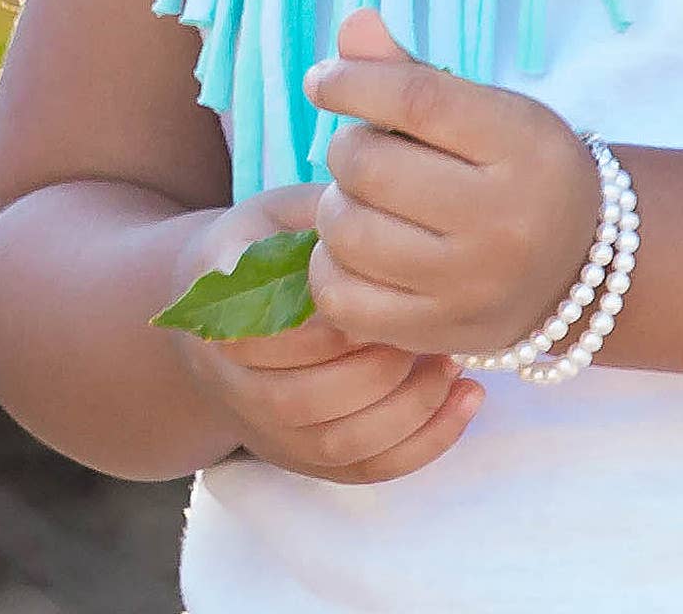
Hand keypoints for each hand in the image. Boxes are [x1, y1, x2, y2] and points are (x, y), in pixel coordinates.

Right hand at [172, 183, 485, 483]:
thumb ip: (323, 217)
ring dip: (407, 410)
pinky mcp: (300, 455)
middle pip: (303, 400)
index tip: (388, 290)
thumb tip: (388, 214)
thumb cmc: (264, 244)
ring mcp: (264, 428)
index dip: (333, 324)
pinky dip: (420, 445)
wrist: (218, 307)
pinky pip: (362, 471)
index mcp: (217, 314)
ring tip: (454, 364)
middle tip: (432, 329)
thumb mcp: (282, 212)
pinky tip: (465, 401)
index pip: (270, 337)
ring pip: (336, 445)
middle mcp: (230, 383)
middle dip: (378, 370)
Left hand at [302, 9, 602, 354]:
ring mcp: (472, 284)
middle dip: (347, 149)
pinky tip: (353, 250)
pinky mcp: (441, 333)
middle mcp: (503, 218)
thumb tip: (351, 25)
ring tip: (361, 200)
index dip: (353, 82)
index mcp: (522, 144)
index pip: (415, 99)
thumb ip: (414, 73)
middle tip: (362, 152)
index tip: (322, 81)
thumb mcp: (487, 109)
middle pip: (371, 167)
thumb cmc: (520, 168)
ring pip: (349, 233)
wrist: (582, 264)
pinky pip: (344, 299)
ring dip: (334, 207)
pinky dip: (330, 267)